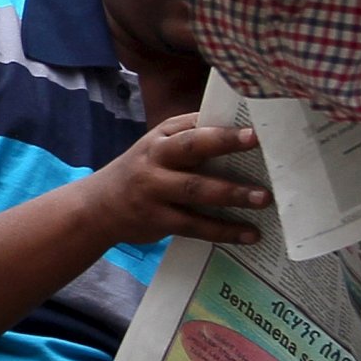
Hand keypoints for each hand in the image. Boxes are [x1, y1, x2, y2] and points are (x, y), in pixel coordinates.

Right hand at [83, 113, 267, 246]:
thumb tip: (237, 129)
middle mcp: (156, 159)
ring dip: (231, 194)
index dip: (223, 126)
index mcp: (161, 138)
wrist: (98, 208)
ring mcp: (155, 190)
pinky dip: (224, 231)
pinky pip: (196, 226)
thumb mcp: (157, 147)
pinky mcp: (158, 220)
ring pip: (196, 191)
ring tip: (263, 198)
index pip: (194, 126)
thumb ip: (189, 137)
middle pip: (192, 148)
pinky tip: (249, 234)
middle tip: (257, 143)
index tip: (254, 127)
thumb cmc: (141, 171)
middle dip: (224, 144)